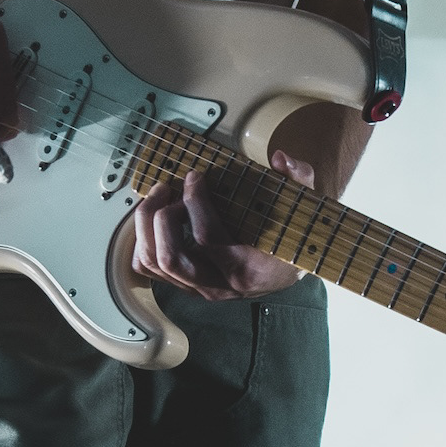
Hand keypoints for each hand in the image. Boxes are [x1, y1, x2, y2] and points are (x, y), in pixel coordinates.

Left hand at [132, 150, 314, 300]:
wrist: (288, 270)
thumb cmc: (290, 238)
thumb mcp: (302, 207)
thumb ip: (298, 180)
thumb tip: (281, 159)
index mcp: (247, 269)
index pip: (207, 239)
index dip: (195, 202)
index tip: (195, 176)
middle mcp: (219, 285)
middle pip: (171, 258)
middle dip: (161, 217)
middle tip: (168, 189)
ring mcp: (199, 287)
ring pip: (154, 264)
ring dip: (147, 226)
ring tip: (159, 196)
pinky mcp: (185, 284)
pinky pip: (149, 268)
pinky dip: (143, 240)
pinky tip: (155, 216)